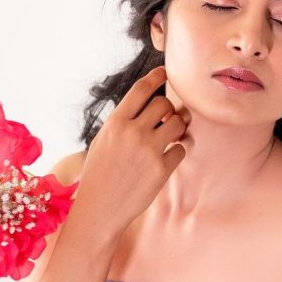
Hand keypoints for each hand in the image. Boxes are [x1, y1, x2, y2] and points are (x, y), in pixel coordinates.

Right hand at [72, 65, 189, 237]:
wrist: (100, 208)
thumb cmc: (99, 174)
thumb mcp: (103, 141)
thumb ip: (124, 123)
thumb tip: (150, 106)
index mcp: (115, 122)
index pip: (141, 89)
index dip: (156, 77)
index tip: (164, 73)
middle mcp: (133, 132)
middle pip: (164, 104)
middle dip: (168, 110)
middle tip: (166, 119)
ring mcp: (149, 151)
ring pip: (177, 123)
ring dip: (177, 128)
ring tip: (170, 137)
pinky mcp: (161, 169)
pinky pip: (181, 149)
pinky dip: (178, 151)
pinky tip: (169, 157)